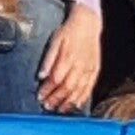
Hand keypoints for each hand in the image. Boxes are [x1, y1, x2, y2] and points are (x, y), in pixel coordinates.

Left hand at [37, 0, 102, 114]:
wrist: (88, 23)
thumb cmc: (69, 31)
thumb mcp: (55, 40)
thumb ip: (48, 59)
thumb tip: (41, 75)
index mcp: (68, 58)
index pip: (56, 79)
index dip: (47, 90)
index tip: (40, 97)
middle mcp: (79, 66)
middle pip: (67, 88)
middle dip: (56, 99)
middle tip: (47, 107)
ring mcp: (89, 69)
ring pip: (78, 91)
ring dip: (68, 102)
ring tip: (59, 110)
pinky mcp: (95, 71)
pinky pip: (89, 88)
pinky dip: (82, 98)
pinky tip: (75, 104)